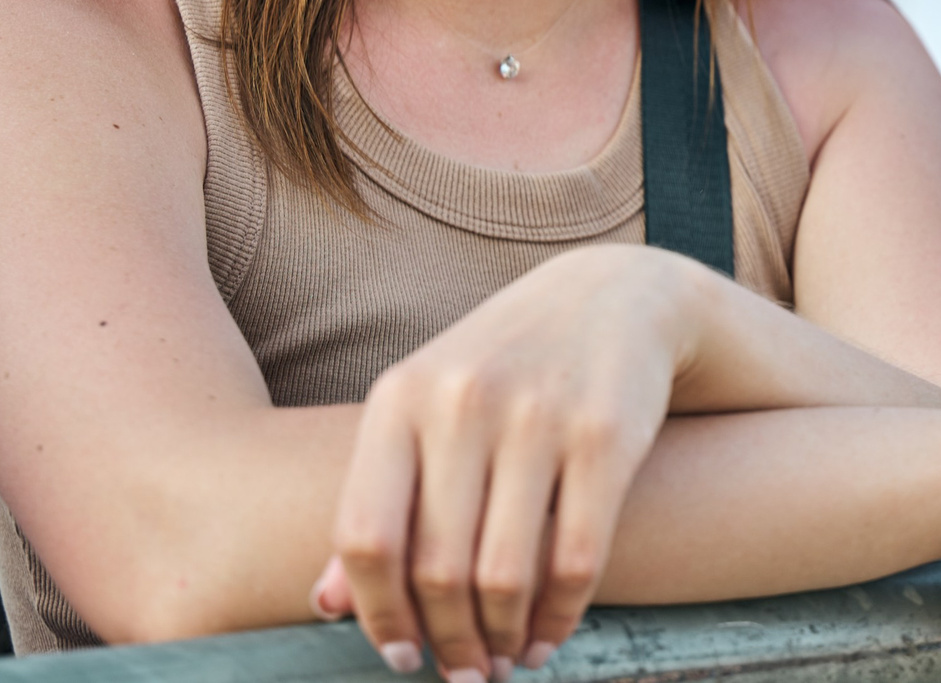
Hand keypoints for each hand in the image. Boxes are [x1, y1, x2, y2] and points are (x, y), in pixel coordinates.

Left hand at [315, 245, 713, 680]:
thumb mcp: (425, 410)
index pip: (365, 536)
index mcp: (401, 397)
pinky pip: (576, 558)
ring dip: (500, 639)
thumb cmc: (503, 368)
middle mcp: (462, 400)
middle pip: (435, 567)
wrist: (616, 296)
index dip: (376, 614)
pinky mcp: (606, 434)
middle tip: (463, 676)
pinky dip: (560, 617)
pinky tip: (549, 636)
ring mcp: (538, 414)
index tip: (400, 657)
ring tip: (503, 661)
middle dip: (448, 642)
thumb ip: (377, 499)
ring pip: (503, 574)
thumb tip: (324, 606)